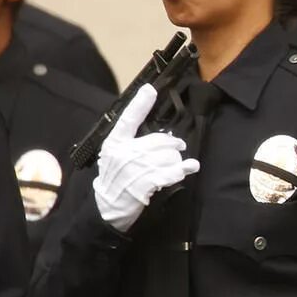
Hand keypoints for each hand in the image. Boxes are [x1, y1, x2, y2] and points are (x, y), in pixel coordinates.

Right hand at [92, 85, 199, 231]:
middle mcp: (123, 153)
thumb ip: (130, 141)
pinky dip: (182, 170)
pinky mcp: (144, 184)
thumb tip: (158, 134)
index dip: (140, 104)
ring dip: (177, 160)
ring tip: (178, 164)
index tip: (150, 89)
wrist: (108, 207)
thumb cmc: (115, 178)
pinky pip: (170, 173)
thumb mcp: (115, 155)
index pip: (128, 119)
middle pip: (158, 140)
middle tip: (179, 146)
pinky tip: (189, 168)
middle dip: (173, 144)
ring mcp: (134, 169)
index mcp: (114, 142)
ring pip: (167, 156)